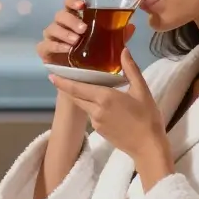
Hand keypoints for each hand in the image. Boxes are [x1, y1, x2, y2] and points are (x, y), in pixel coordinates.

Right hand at [37, 0, 136, 64]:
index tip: (83, 5)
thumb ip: (117, 36)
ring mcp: (52, 39)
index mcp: (75, 21)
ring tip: (76, 41)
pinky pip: (45, 46)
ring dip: (64, 33)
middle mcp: (61, 27)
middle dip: (71, 20)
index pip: (69, 4)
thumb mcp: (108, 48)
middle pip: (60, 15)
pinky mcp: (46, 54)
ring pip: (51, 29)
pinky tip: (66, 50)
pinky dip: (55, 46)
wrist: (82, 84)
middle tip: (83, 29)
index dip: (73, 1)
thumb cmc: (94, 61)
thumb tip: (131, 26)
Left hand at [48, 48, 172, 184]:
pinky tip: (98, 102)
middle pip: (76, 96)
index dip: (62, 82)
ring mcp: (95, 122)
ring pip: (83, 105)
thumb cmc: (147, 117)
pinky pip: (90, 114)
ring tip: (82, 86)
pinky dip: (90, 106)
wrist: (148, 147)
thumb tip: (124, 50)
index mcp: (104, 97)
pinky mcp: (98, 131)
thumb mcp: (142, 90)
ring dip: (80, 96)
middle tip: (61, 77)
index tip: (51, 75)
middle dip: (67, 87)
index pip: (76, 88)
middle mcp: (95, 110)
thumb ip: (131, 69)